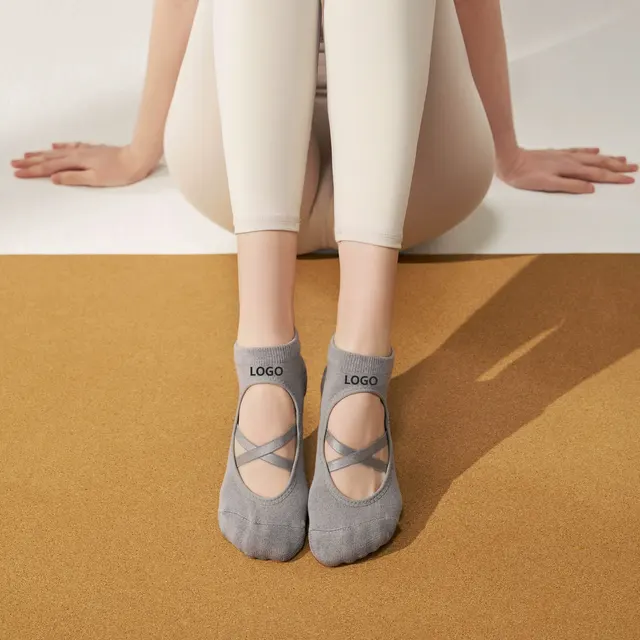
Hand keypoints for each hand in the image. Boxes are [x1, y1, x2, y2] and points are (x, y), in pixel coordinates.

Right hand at [10, 143, 158, 186]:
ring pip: (57, 152)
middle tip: (14, 163)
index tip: (17, 173)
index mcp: (76, 162)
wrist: (137, 158)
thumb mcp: (96, 179)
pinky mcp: (93, 150)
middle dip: (31, 161)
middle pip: (49, 158)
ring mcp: (85, 151)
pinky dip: (60, 147)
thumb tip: (53, 178)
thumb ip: (74, 178)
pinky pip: (71, 147)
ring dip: (41, 154)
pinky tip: (55, 146)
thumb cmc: (120, 172)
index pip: (49, 168)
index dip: (32, 171)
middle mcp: (77, 154)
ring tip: (27, 154)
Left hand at [497, 147, 637, 193]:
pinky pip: (578, 151)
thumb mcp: (547, 185)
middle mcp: (570, 160)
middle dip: (617, 167)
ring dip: (608, 159)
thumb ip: (569, 186)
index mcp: (570, 169)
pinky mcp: (556, 154)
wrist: (510, 160)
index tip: (630, 180)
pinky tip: (595, 150)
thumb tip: (591, 188)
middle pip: (599, 164)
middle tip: (635, 168)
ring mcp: (564, 156)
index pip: (597, 175)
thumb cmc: (525, 176)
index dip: (614, 178)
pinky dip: (589, 151)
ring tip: (622, 159)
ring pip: (592, 158)